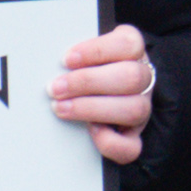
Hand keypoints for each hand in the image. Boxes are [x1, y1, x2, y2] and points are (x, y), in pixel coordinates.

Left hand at [49, 26, 154, 163]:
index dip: (97, 51)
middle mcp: (143, 78)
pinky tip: (90, 131)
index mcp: (133, 51)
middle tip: (56, 88)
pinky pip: (132, 146)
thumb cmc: (86, 69)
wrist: (96, 92)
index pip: (128, 43)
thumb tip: (47, 60)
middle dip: (88, 83)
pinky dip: (110, 142)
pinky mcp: (133, 136)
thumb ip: (75, 55)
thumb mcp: (85, 54)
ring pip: (134, 110)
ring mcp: (141, 108)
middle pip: (131, 77)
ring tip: (61, 107)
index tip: (67, 59)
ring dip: (92, 109)